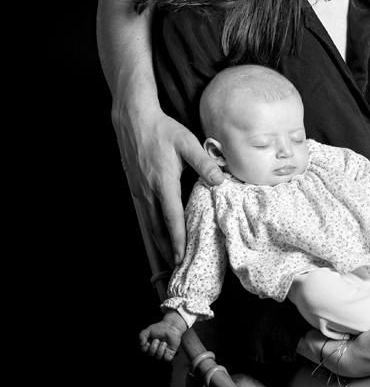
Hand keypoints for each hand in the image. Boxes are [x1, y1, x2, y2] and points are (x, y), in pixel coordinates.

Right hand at [115, 100, 223, 264]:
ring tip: (168, 254)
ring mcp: (139, 189)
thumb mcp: (187, 143)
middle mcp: (148, 191)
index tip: (181, 258)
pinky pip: (145, 211)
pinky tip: (159, 228)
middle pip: (157, 228)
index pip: (171, 218)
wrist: (133, 120)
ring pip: (149, 221)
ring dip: (158, 239)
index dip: (177, 240)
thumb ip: (204, 162)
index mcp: (163, 183)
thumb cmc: (162, 130)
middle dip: (166, 249)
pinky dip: (152, 225)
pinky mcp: (134, 185)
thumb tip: (220, 181)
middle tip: (175, 266)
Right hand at [139, 316, 184, 360]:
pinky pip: (167, 358)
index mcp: (149, 346)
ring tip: (164, 342)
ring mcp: (162, 353)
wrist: (171, 326)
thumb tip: (142, 344)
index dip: (145, 348)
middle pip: (150, 355)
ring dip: (160, 349)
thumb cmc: (160, 328)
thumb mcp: (149, 330)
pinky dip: (166, 354)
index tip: (148, 342)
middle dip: (153, 347)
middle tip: (157, 340)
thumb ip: (142, 335)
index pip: (144, 351)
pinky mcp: (170, 353)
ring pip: (158, 357)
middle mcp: (155, 351)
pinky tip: (167, 348)